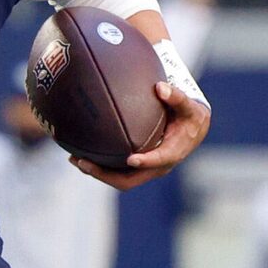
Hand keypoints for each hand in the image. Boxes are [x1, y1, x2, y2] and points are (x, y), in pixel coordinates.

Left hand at [72, 80, 210, 192]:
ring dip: (97, 172)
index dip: (145, 161)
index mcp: (171, 154)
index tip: (131, 158)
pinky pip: (116, 171)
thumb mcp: (189, 107)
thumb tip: (160, 87)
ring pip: (118, 179)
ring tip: (75, 159)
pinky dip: (100, 166)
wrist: (192, 131)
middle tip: (83, 162)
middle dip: (104, 175)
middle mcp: (156, 167)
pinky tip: (80, 154)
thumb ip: (176, 97)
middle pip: (128, 180)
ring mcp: (144, 170)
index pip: (158, 161)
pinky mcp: (136, 167)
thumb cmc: (190, 117)